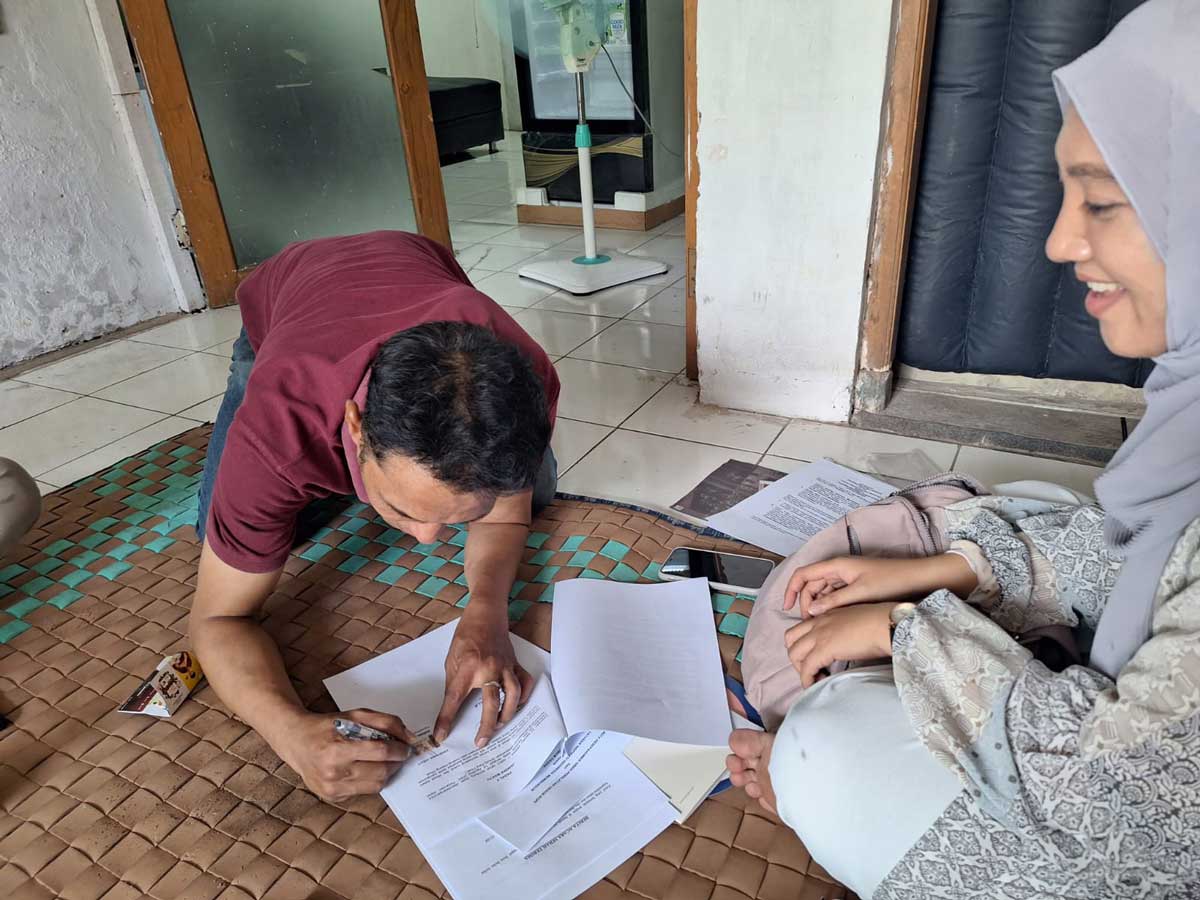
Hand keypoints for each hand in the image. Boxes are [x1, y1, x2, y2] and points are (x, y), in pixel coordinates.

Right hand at [277, 708, 414, 801]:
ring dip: (386, 773)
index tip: (406, 747)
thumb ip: (385, 722)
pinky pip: (363, 791)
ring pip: (375, 785)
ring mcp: (332, 787)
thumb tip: (409, 737)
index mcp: (338, 748)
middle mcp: (334, 772)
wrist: (297, 742)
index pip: (380, 752)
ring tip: (384, 761)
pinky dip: (371, 780)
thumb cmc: (327, 726)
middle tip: (399, 754)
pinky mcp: (332, 796)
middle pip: (380, 772)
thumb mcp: (355, 715)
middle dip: (395, 763)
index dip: (399, 750)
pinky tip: (366, 768)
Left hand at [435, 607, 533, 747]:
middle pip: (490, 703)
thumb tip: (451, 708)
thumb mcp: (451, 660)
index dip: (446, 720)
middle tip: (481, 742)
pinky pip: (524, 682)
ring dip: (507, 713)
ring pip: (512, 695)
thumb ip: (453, 684)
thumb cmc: (466, 636)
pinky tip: (517, 704)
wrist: (486, 615)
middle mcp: (488, 668)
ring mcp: (504, 666)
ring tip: (500, 724)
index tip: (441, 736)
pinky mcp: (514, 663)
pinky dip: (523, 695)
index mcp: (467, 668)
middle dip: (486, 726)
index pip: (454, 700)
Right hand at [784, 554, 975, 616]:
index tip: (787, 607)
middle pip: (811, 585)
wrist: (919, 579)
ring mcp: (848, 577)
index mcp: (837, 565)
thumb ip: (834, 601)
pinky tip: (832, 621)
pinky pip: (835, 595)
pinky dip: (829, 607)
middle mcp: (839, 569)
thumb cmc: (892, 582)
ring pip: (823, 592)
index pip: (803, 574)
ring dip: (817, 607)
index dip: (791, 589)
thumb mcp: (861, 593)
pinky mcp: (856, 586)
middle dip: (805, 603)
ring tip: (819, 626)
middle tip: (808, 625)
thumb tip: (812, 611)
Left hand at [784, 603, 895, 687]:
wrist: (887, 623)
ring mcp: (819, 635)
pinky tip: (814, 685)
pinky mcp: (824, 649)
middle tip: (811, 669)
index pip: (801, 629)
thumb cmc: (880, 622)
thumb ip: (843, 630)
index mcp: (826, 614)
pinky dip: (807, 679)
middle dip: (796, 657)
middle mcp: (818, 622)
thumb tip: (845, 645)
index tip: (813, 658)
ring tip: (814, 678)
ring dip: (800, 669)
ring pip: (794, 654)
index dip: (802, 645)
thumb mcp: (855, 621)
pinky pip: (806, 668)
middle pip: (790, 640)